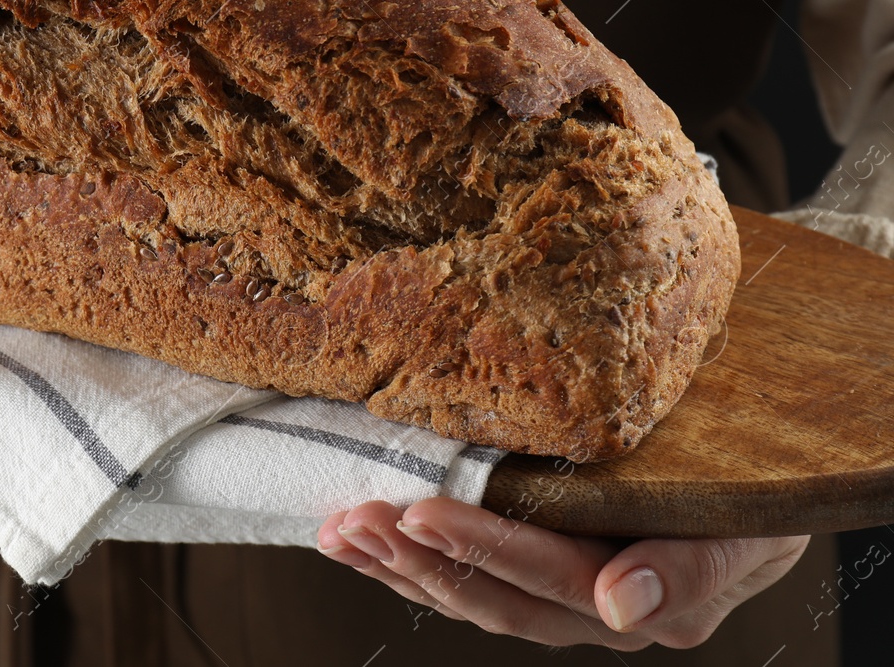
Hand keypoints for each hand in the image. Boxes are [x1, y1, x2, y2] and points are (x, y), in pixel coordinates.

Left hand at [316, 497, 807, 649]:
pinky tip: (359, 541)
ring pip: (470, 594)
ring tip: (341, 530)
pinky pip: (468, 581)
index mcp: (648, 600)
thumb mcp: (745, 530)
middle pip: (495, 596)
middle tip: (359, 520)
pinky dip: (410, 562)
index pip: (549, 575)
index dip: (482, 547)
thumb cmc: (757, 494)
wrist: (766, 493)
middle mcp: (597, 612)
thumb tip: (619, 607)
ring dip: (399, 565)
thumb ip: (687, 571)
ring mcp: (564, 602)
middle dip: (419, 560)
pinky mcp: (539, 580)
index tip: (421, 511)